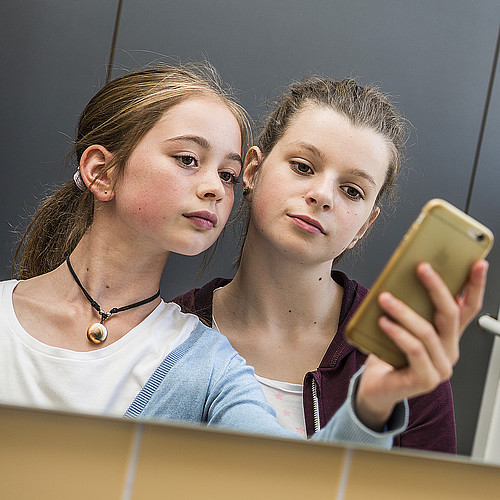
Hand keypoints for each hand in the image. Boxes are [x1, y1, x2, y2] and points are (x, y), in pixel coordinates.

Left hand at [354, 259, 488, 430]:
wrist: (377, 388)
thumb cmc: (388, 354)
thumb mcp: (402, 326)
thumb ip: (410, 308)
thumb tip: (403, 277)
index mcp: (448, 336)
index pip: (468, 308)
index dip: (475, 286)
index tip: (477, 264)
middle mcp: (449, 351)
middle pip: (450, 315)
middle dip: (437, 288)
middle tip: (422, 268)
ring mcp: (440, 367)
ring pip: (428, 332)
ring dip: (404, 311)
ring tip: (385, 298)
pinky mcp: (426, 380)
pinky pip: (414, 350)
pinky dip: (397, 333)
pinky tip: (383, 322)